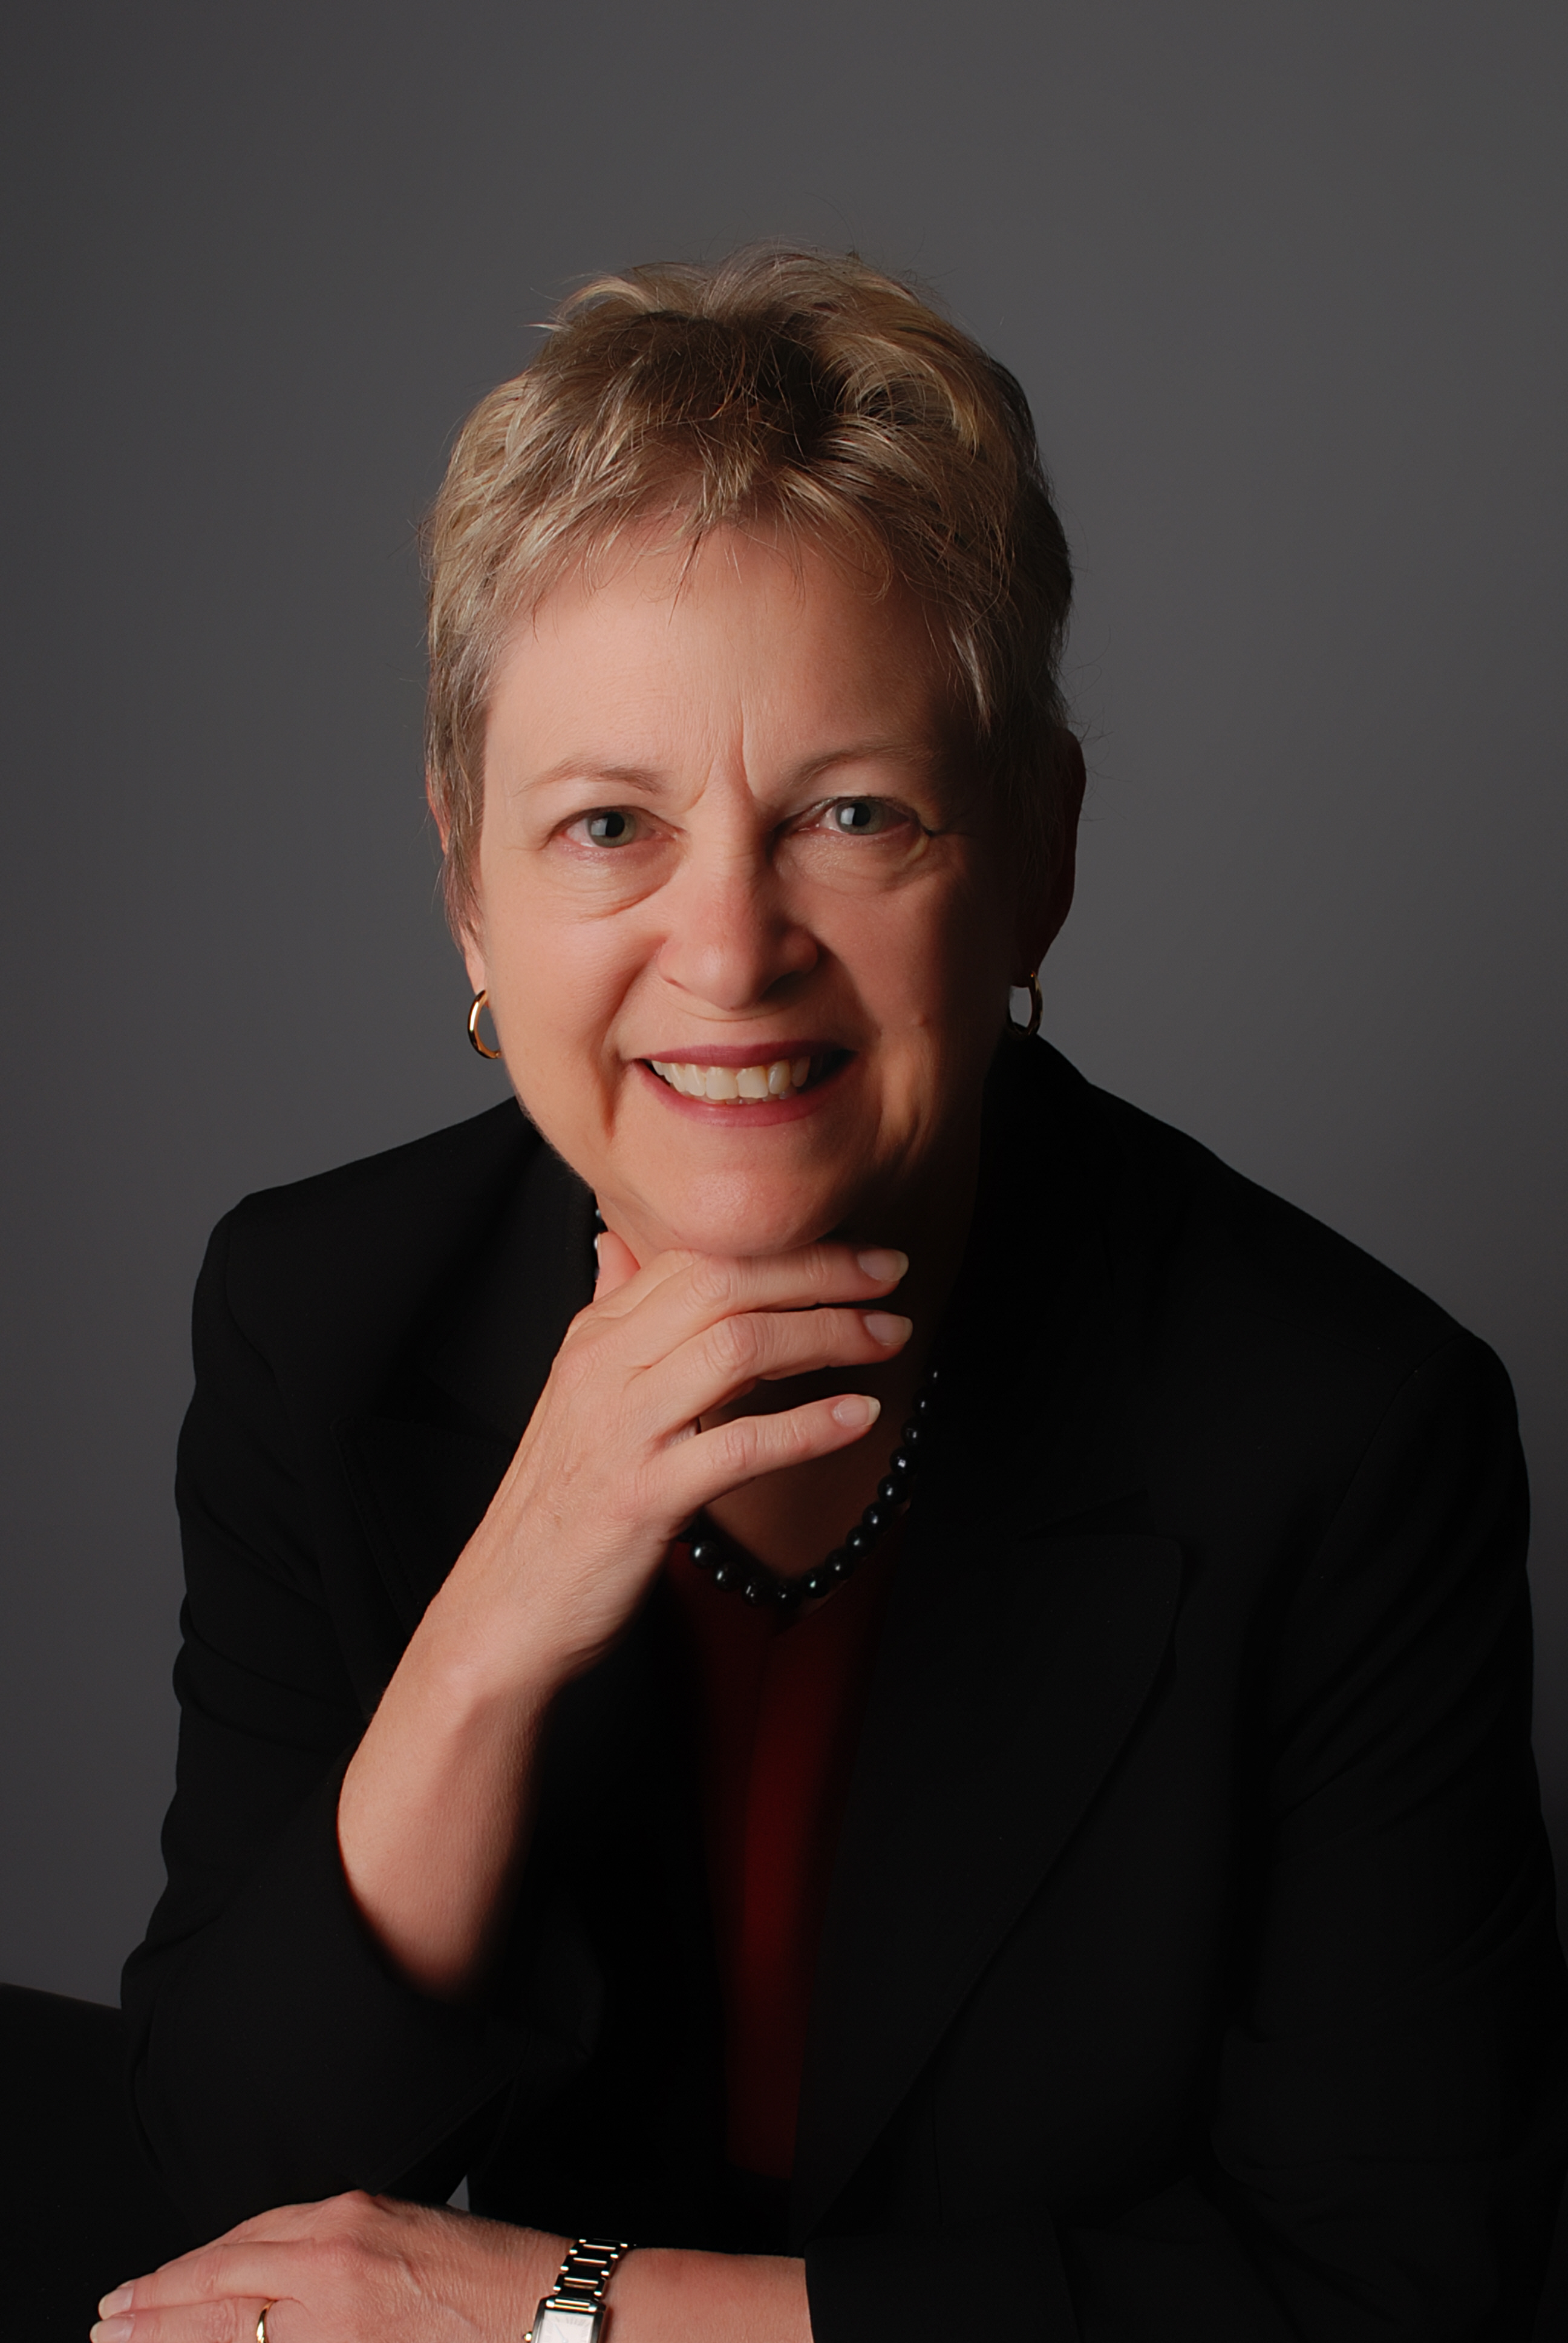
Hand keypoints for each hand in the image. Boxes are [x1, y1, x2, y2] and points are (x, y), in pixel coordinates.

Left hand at [92, 2198, 813, 2342]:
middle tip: (109, 2325)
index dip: (175, 2276)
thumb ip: (328, 2250)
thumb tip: (260, 2281)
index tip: (137, 2293)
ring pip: (231, 2334)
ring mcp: (337, 2324)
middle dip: (152, 2315)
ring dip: (173, 2339)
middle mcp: (331, 2267)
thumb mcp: (402, 2233)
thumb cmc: (493, 2275)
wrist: (557, 2312)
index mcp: (346, 2221)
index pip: (233, 2249)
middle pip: (215, 2294)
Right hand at [335, 1234, 908, 1995]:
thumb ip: (607, 1316)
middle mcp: (602, 1369)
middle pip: (726, 1285)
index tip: (857, 1254)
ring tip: (890, 1338)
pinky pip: (736, 1446)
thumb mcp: (577, 1395)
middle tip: (891, 1276)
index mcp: (594, 1338)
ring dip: (827, 1336)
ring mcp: (620, 1431)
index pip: (699, 1257)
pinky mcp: (640, 1498)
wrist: (504, 1610)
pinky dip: (807, 1427)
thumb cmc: (557, 1506)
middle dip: (820, 1274)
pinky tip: (857, 1418)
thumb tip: (616, 1243)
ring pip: (736, 1348)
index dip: (787, 1247)